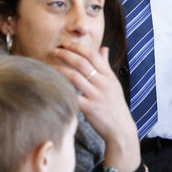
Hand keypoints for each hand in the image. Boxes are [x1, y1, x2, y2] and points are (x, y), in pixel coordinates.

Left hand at [52, 43, 140, 171]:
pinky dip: (63, 89)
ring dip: (61, 69)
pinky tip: (54, 85)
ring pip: (75, 77)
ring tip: (50, 65)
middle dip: (66, 55)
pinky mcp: (90, 108)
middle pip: (82, 63)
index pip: (93, 55)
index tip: (66, 43)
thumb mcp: (113, 83)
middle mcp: (103, 83)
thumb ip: (106, 65)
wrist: (120, 128)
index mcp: (108, 75)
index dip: (78, 47)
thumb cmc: (114, 104)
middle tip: (54, 51)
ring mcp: (97, 95)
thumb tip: (104, 48)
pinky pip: (74, 96)